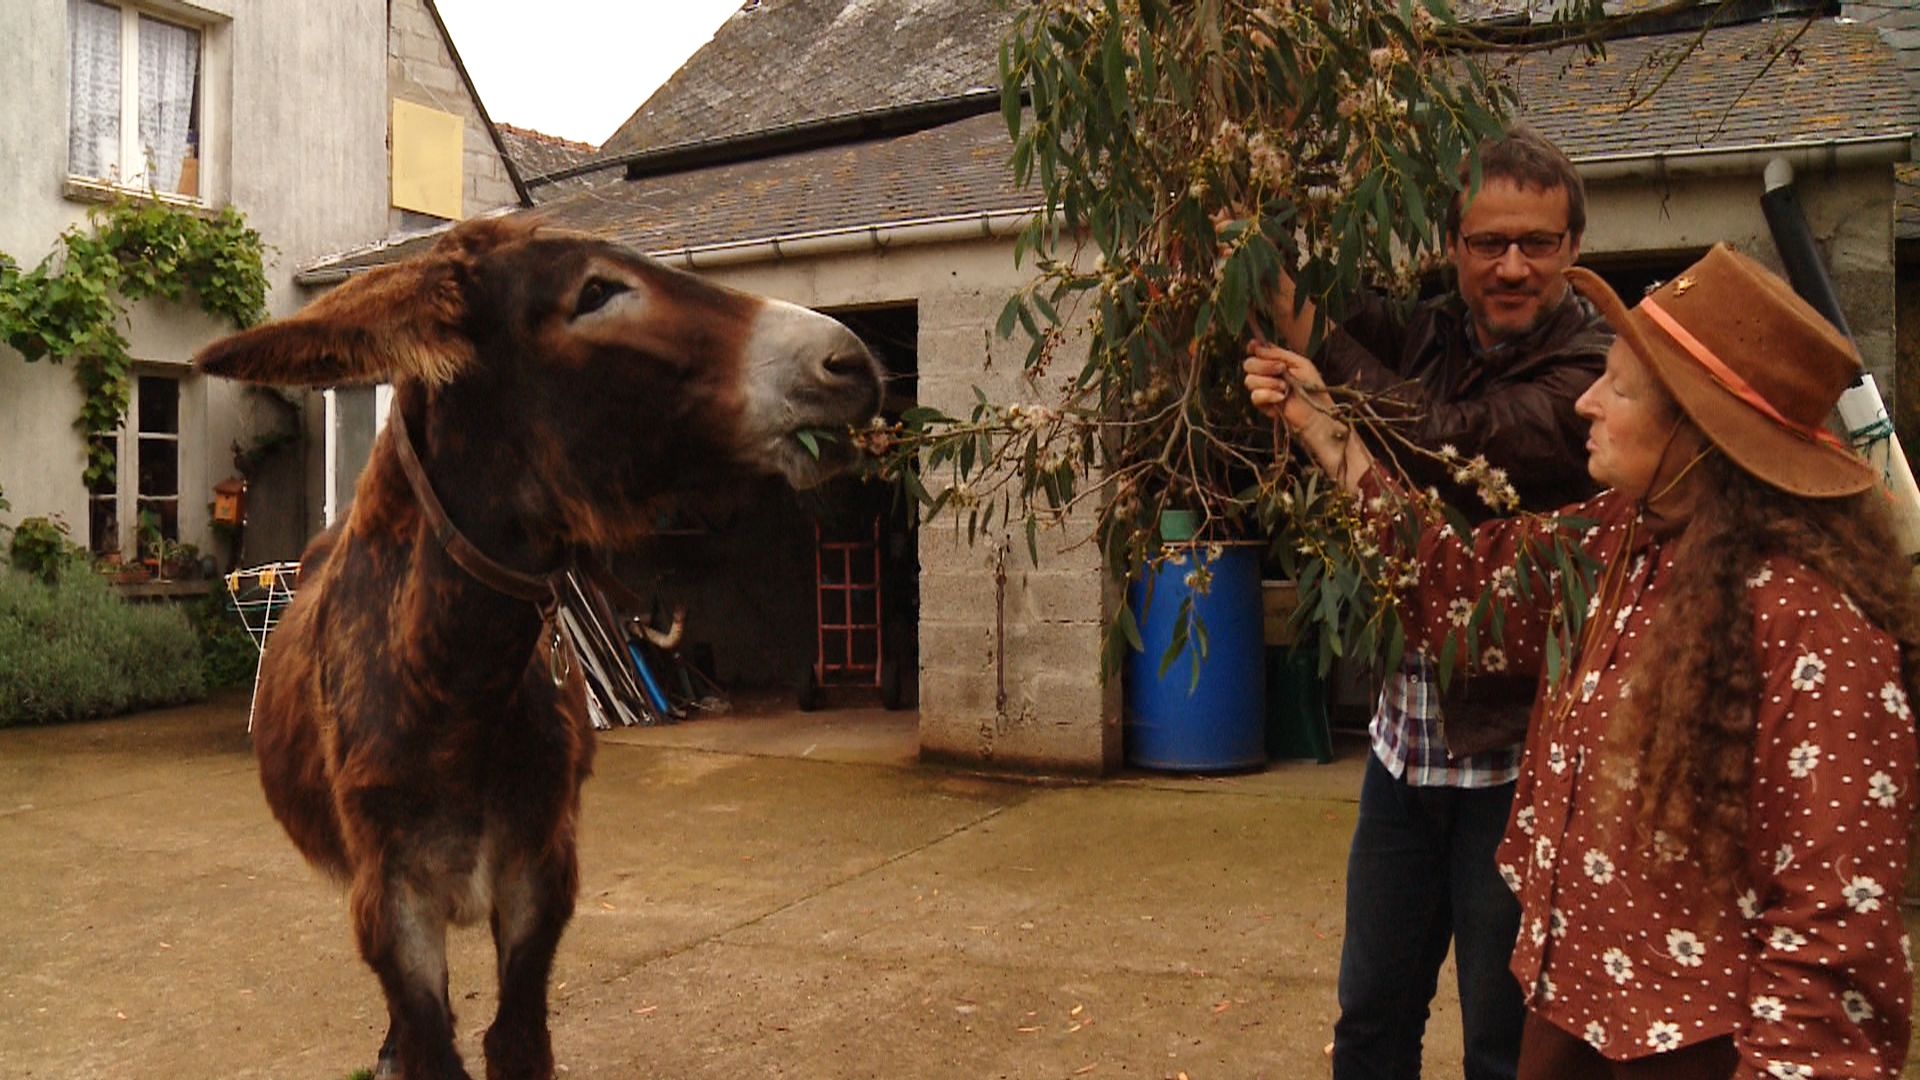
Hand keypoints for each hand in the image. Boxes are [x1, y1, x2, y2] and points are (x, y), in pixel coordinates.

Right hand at [1244, 342, 1371, 490]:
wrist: (1316, 413)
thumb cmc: (1313, 387)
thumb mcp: (1299, 364)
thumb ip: (1278, 353)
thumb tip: (1255, 345)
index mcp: (1276, 361)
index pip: (1256, 351)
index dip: (1253, 347)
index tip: (1253, 347)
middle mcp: (1266, 373)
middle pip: (1249, 364)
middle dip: (1264, 365)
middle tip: (1282, 370)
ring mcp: (1263, 389)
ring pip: (1249, 380)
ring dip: (1268, 382)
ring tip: (1285, 388)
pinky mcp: (1262, 405)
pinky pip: (1254, 396)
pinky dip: (1267, 395)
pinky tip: (1281, 398)